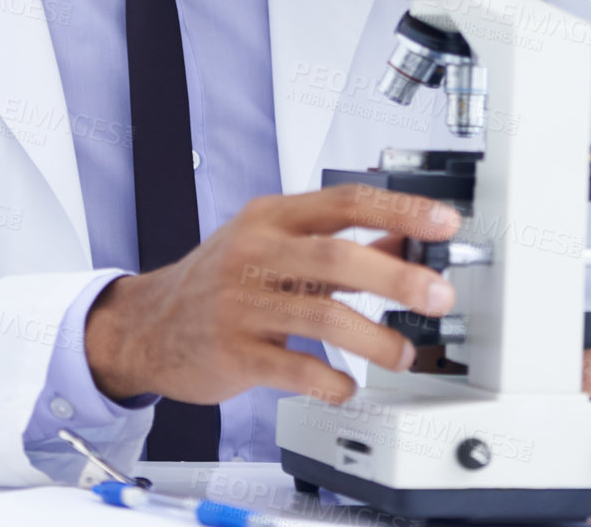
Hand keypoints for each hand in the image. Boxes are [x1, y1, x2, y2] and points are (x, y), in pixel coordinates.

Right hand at [84, 185, 460, 404]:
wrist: (147, 326)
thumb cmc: (220, 282)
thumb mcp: (275, 247)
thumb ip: (339, 246)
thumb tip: (408, 245)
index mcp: (273, 218)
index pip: (345, 203)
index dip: (400, 211)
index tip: (444, 224)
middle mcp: (255, 253)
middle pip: (336, 257)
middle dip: (396, 278)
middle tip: (439, 295)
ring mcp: (240, 304)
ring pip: (320, 316)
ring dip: (374, 339)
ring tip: (404, 353)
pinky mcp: (232, 352)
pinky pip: (292, 368)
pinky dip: (328, 380)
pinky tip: (347, 387)